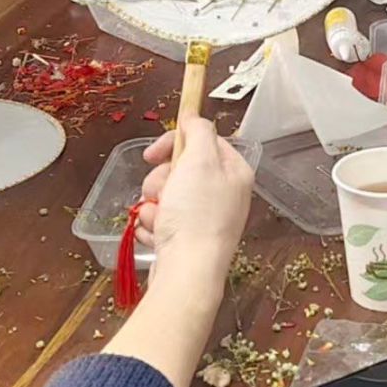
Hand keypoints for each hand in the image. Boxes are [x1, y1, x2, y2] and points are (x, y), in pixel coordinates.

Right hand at [132, 120, 254, 280]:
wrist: (187, 272)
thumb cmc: (196, 216)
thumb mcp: (199, 160)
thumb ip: (198, 131)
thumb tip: (193, 114)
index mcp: (234, 172)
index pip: (203, 140)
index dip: (175, 143)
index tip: (152, 153)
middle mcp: (224, 195)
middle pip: (180, 169)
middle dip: (160, 179)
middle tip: (161, 192)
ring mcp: (205, 219)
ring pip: (165, 195)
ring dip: (153, 204)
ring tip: (159, 218)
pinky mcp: (186, 239)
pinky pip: (160, 220)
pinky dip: (153, 225)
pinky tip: (158, 235)